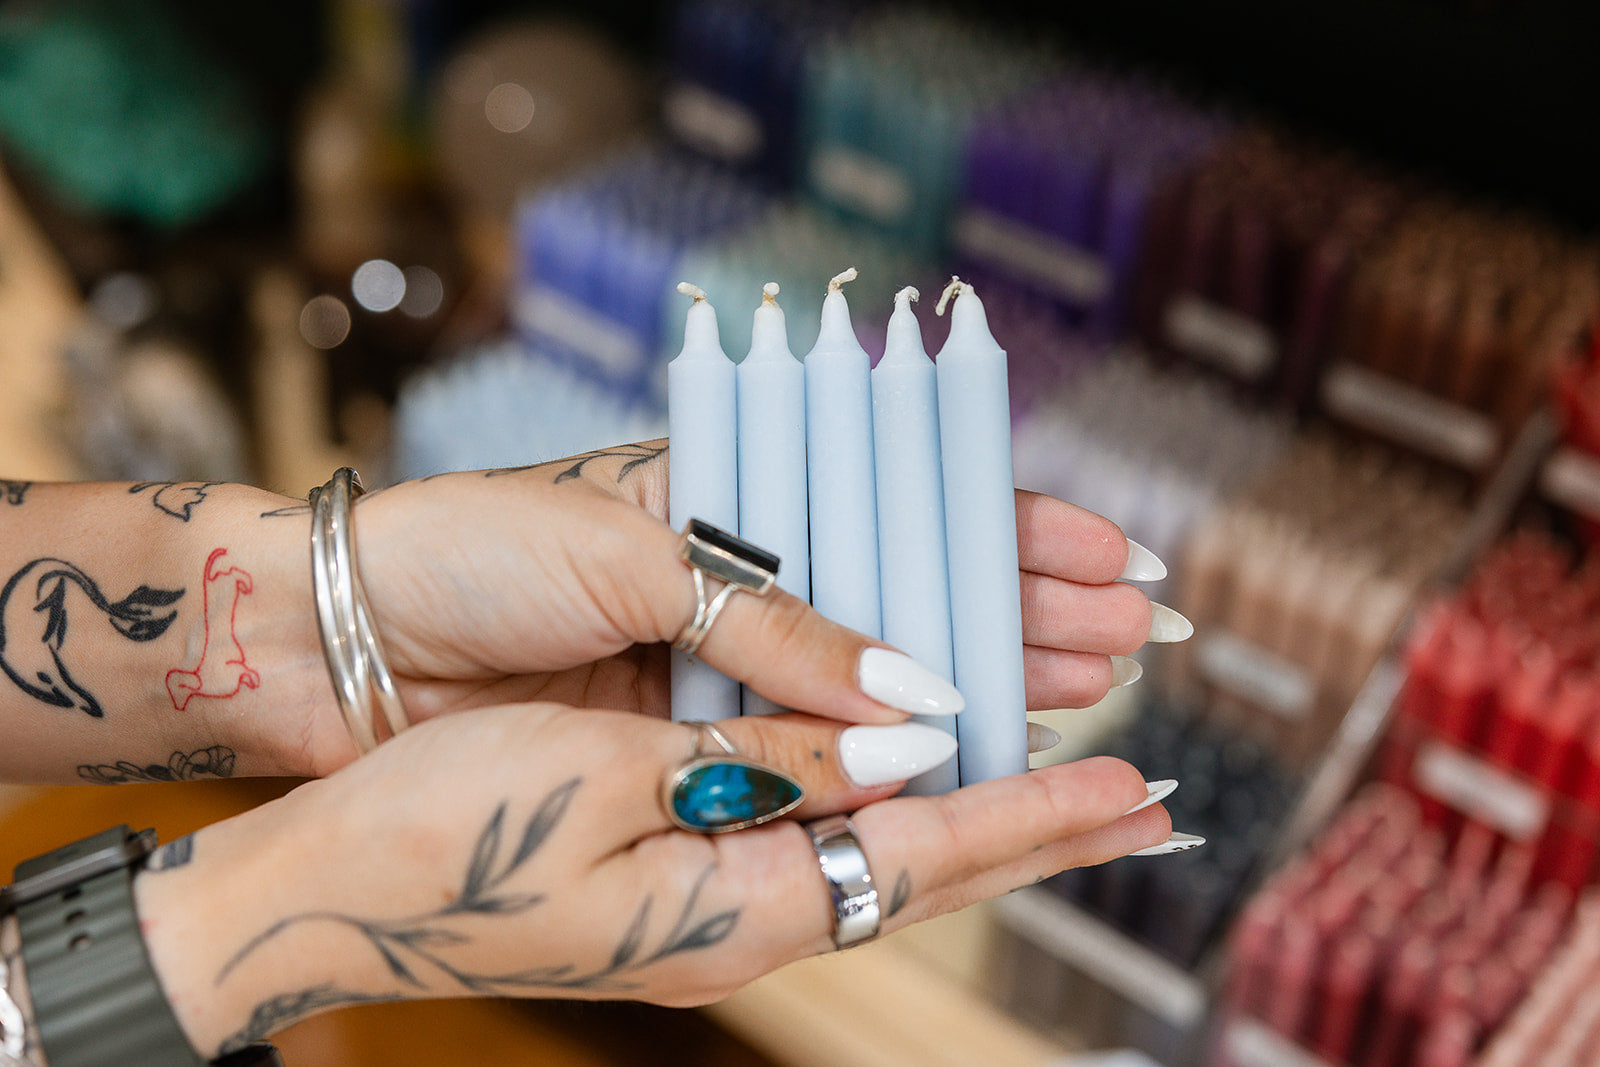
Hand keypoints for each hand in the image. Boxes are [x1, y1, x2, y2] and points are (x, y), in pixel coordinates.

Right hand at [135, 703, 1172, 1057]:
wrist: (318, 891)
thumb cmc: (437, 833)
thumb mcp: (604, 778)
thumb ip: (764, 759)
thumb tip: (898, 742)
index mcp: (733, 911)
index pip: (925, 857)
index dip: (1034, 816)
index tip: (1136, 792)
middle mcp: (736, 924)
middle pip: (921, 873)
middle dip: (1035, 830)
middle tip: (1140, 803)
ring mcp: (701, 913)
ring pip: (872, 858)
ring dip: (970, 815)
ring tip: (1058, 780)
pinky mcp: (667, 881)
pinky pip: (807, 841)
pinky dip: (880, 805)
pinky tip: (905, 776)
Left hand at [323, 444, 1166, 771]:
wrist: (347, 636)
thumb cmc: (478, 554)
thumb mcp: (636, 561)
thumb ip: (779, 628)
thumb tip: (916, 693)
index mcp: (731, 499)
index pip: (899, 507)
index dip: (1007, 531)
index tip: (1109, 557)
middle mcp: (740, 582)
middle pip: (913, 594)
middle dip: (1024, 612)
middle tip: (1130, 641)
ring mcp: (721, 663)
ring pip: (879, 676)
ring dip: (983, 679)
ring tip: (1087, 687)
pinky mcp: (689, 733)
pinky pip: (812, 743)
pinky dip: (889, 748)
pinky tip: (969, 747)